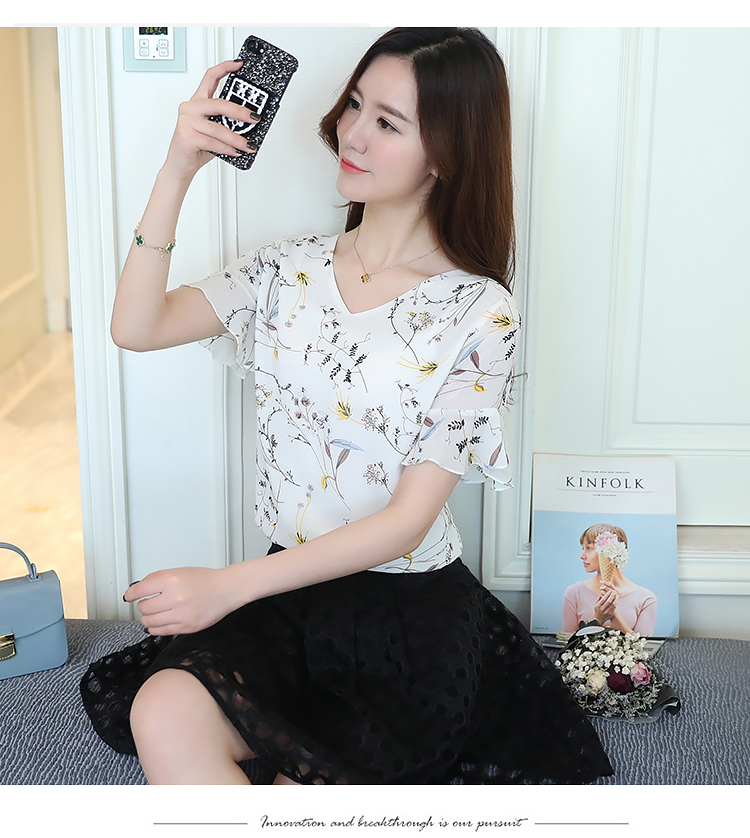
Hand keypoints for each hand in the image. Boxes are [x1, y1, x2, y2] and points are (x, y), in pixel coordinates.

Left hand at [123, 566, 238, 634]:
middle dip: (143, 606)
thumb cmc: (205, 580)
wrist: (226, 590)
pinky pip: (161, 631)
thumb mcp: (179, 571)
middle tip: (147, 603)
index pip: (140, 590)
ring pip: (150, 622)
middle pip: (144, 608)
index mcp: (172, 580)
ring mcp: (181, 614)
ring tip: (153, 613)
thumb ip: (158, 579)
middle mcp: (175, 597)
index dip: (131, 594)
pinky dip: (155, 628)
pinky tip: (159, 622)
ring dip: (147, 618)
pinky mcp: (186, 627)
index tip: (129, 596)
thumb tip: (139, 589)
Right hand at [163, 59, 259, 177]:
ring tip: (248, 145)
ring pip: (218, 127)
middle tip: (254, 118)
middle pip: (219, 103)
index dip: (225, 68)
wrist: (180, 166)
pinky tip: (235, 152)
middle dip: (240, 111)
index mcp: (198, 102)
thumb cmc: (197, 148)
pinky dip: (227, 149)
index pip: (210, 77)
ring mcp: (187, 121)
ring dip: (236, 139)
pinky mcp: (186, 135)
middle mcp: (190, 108)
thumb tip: (250, 123)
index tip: (239, 64)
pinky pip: (212, 142)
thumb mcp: (214, 132)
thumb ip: (227, 124)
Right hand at [594, 581, 617, 624]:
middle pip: (608, 601)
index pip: (603, 599)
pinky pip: (614, 608)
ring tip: (617, 595)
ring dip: (615, 599)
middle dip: (612, 596)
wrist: (599, 619)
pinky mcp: (610, 614)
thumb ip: (598, 599)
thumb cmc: (597, 610)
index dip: (607, 595)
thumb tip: (602, 594)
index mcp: (598, 606)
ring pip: (613, 605)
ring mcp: (607, 612)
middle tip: (614, 592)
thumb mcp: (596, 604)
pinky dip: (616, 603)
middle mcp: (602, 609)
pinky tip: (617, 600)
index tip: (610, 591)